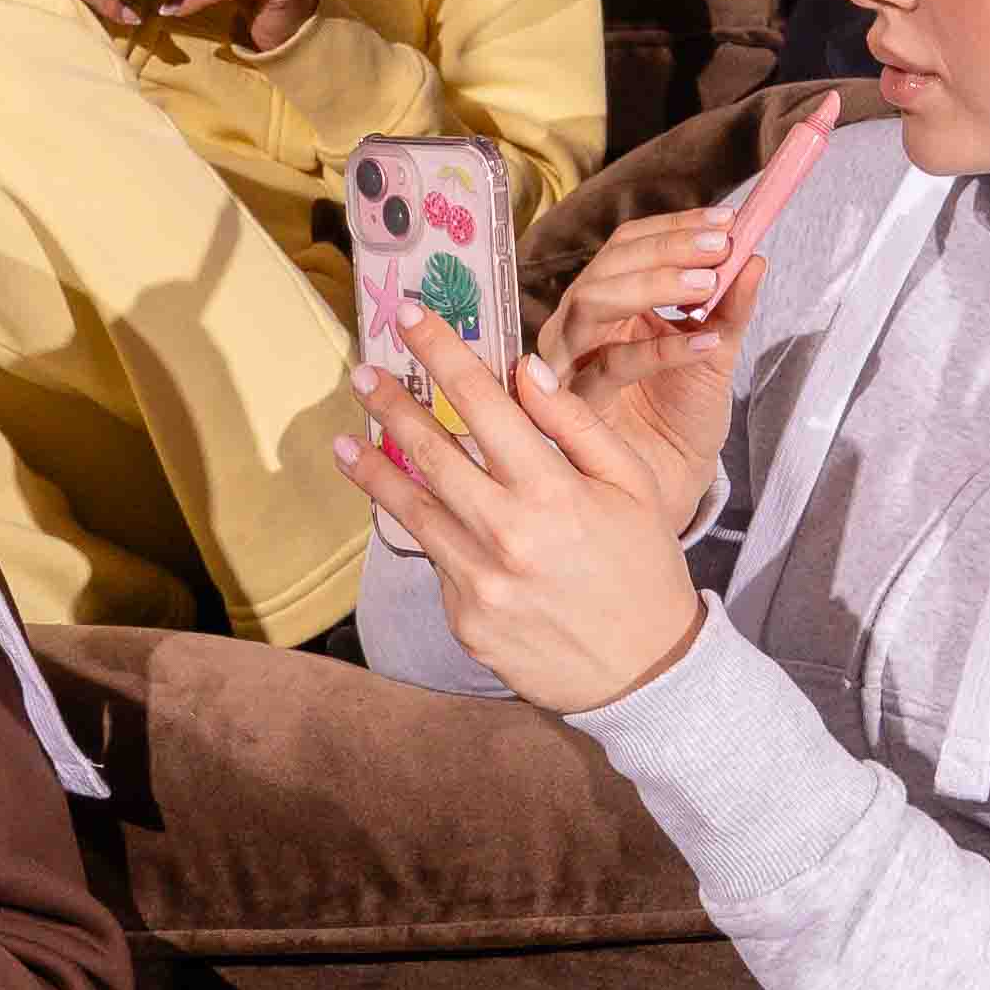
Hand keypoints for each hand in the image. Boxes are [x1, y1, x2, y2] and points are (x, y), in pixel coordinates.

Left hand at [344, 324, 703, 715]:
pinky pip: (436, 560)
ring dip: (373, 469)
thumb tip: (523, 370)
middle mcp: (507, 534)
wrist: (644, 673)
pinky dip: (424, 530)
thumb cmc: (643, 568)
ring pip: (410, 509)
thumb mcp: (632, 485)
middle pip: (430, 450)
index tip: (411, 316)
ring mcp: (478, 581)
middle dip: (390, 403)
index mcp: (553, 492)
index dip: (442, 353)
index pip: (483, 402)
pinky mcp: (462, 619)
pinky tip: (409, 511)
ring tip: (345, 441)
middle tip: (363, 371)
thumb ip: (575, 425)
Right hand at [535, 211, 771, 508]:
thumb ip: (732, 304)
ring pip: (592, 303)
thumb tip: (755, 256)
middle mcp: (581, 325)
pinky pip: (613, 365)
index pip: (628, 244)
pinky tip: (706, 342)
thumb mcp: (717, 349)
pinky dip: (662, 349)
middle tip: (719, 249)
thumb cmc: (683, 415)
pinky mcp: (574, 404)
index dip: (674, 227)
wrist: (675, 479)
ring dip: (653, 285)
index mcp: (610, 300)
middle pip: (607, 266)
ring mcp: (571, 361)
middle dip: (665, 250)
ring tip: (708, 286)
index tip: (726, 222)